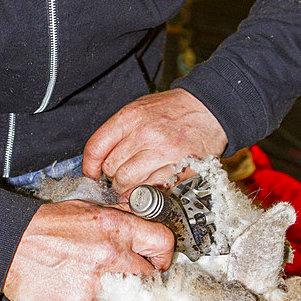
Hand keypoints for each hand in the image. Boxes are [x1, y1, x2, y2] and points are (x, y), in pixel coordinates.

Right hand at [2, 200, 173, 300]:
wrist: (6, 245)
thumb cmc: (44, 226)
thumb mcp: (86, 209)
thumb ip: (119, 219)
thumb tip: (142, 224)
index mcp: (115, 228)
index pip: (163, 242)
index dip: (162, 255)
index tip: (156, 262)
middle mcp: (110, 258)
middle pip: (150, 279)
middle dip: (140, 281)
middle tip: (124, 278)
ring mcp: (94, 287)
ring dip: (113, 297)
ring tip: (90, 283)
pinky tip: (72, 292)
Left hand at [82, 88, 226, 198]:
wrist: (210, 108)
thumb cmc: (174, 109)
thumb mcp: (140, 109)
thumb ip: (119, 132)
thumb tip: (101, 159)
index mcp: (130, 117)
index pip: (96, 147)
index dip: (90, 167)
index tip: (93, 174)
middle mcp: (144, 133)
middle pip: (111, 168)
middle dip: (111, 179)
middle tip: (118, 180)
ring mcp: (163, 151)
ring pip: (128, 182)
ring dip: (127, 189)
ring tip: (133, 186)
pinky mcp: (179, 166)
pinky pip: (152, 188)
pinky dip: (147, 192)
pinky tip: (149, 188)